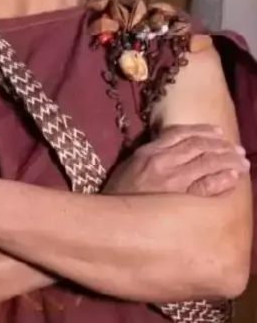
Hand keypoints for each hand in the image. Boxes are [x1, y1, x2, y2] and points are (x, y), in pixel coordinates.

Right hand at [104, 124, 248, 195]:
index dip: (203, 130)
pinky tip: (233, 177)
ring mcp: (173, 180)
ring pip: (208, 162)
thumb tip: (169, 148)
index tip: (218, 132)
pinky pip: (209, 185)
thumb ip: (148, 156)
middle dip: (222, 145)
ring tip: (241, 162)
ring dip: (229, 160)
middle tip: (237, 150)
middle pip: (199, 146)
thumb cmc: (118, 196)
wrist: (110, 221)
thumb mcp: (128, 168)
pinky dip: (223, 178)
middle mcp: (161, 162)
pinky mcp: (182, 199)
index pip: (180, 133)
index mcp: (147, 152)